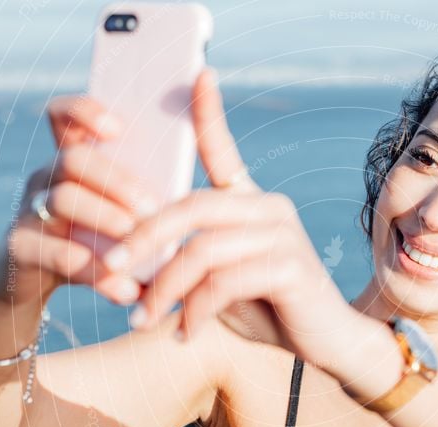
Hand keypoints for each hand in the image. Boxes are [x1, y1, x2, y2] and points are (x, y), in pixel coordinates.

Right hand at [0, 94, 155, 306]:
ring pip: (62, 199)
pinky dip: (95, 271)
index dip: (85, 111)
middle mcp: (47, 178)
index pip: (65, 116)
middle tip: (151, 207)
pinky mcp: (20, 249)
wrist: (37, 283)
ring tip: (135, 239)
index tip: (117, 128)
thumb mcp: (121, 218)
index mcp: (75, 162)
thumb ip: (150, 202)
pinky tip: (127, 290)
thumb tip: (204, 200)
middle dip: (116, 180)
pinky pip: (55, 252)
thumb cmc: (97, 243)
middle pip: (73, 159)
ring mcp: (29, 210)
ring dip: (105, 218)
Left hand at [122, 67, 353, 364]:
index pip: (225, 152)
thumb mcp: (219, 284)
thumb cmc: (269, 309)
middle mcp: (270, 208)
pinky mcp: (291, 266)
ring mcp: (284, 234)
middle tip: (110, 268)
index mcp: (252, 203)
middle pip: (194, 207)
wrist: (326, 341)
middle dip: (144, 238)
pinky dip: (196, 311)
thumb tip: (129, 268)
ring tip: (143, 321)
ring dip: (165, 289)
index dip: (209, 113)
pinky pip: (225, 282)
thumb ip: (185, 266)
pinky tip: (185, 333)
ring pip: (204, 250)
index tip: (198, 74)